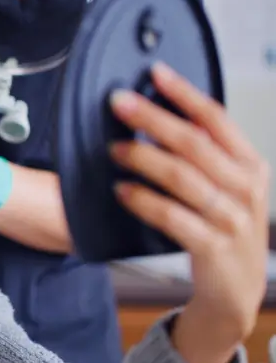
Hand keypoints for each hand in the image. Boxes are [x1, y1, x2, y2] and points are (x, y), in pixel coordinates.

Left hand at [109, 62, 269, 362]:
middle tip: (117, 102)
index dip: (184, 93)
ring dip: (143, 158)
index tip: (155, 71)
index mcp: (250, 165)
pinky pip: (172, 217)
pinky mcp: (212, 247)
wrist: (234, 291)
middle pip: (194, 143)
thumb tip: (157, 110)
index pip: (217, 119)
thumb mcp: (225, 186)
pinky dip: (143, 200)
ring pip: (182, 177)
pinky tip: (120, 190)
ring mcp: (232, 219)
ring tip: (113, 148)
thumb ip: (202, 154)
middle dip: (153, 117)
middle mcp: (246, 188)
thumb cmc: (221, 227)